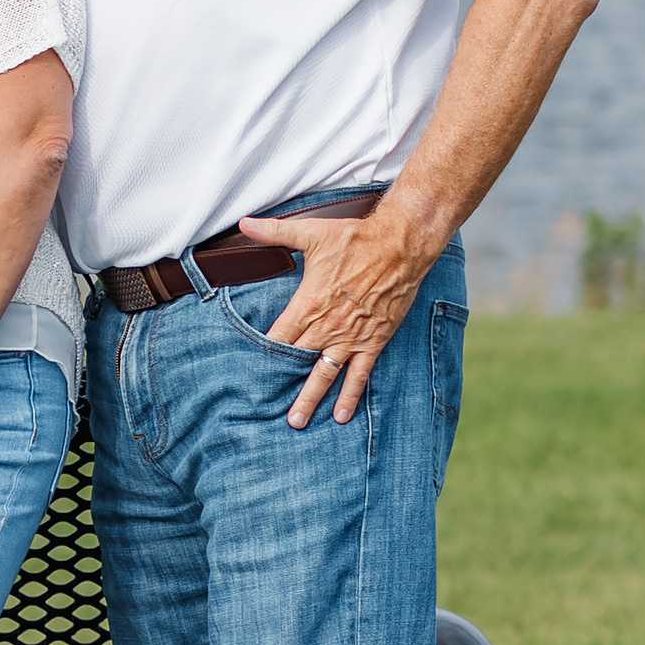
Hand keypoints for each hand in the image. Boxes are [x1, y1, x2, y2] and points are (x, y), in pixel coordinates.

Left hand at [237, 202, 441, 427]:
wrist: (401, 245)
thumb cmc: (355, 238)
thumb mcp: (311, 232)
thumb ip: (273, 232)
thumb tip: (243, 223)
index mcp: (308, 303)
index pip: (278, 337)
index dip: (262, 355)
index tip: (247, 375)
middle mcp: (327, 326)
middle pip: (296, 362)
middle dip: (280, 385)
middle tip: (263, 409)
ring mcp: (351, 337)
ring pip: (325, 374)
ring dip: (310, 398)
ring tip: (297, 421)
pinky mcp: (374, 340)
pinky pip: (360, 374)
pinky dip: (351, 395)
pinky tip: (342, 415)